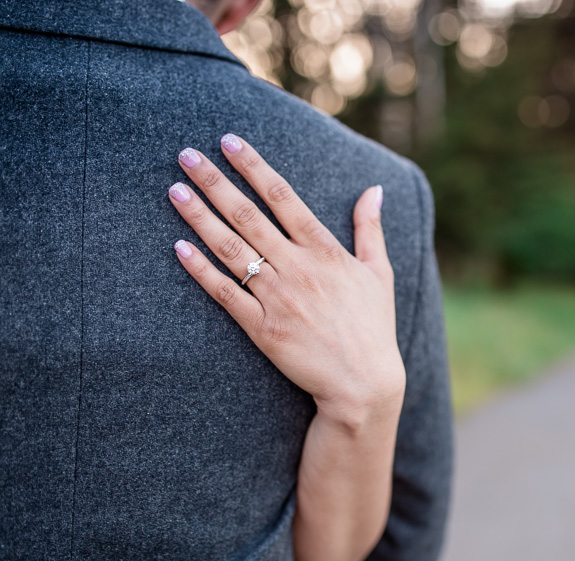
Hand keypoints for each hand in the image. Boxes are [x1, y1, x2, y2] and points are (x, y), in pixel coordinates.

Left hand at [168, 134, 405, 427]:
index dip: (253, 167)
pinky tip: (179, 247)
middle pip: (248, 215)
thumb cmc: (374, 327)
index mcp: (325, 251)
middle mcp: (298, 268)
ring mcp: (277, 298)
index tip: (228, 142)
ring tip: (175, 190)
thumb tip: (374, 189)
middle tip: (186, 155)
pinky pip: (225, 294)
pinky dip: (201, 270)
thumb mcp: (379, 273)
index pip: (283, 197)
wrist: (363, 383)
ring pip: (231, 249)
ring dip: (200, 217)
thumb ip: (370, 228)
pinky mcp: (262, 329)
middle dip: (215, 182)